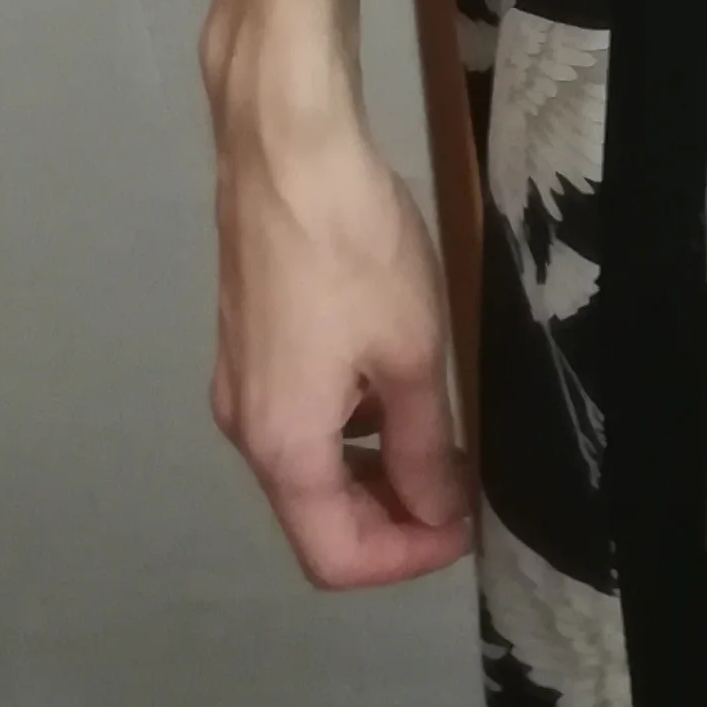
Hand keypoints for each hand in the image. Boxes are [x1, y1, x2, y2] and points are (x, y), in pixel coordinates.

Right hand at [207, 88, 473, 589]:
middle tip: (463, 488)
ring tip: (442, 438)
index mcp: (282, 444)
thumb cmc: (352, 249)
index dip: (407, 558)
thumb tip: (435, 510)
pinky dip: (351, 427)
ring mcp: (240, 383)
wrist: (286, 148)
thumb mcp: (411, 354)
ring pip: (309, 467)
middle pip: (317, 517)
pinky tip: (397, 385)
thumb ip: (423, 447)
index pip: (336, 556)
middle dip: (394, 518)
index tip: (466, 526)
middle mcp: (246, 428)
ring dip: (375, 471)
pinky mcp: (248, 343)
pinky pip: (300, 418)